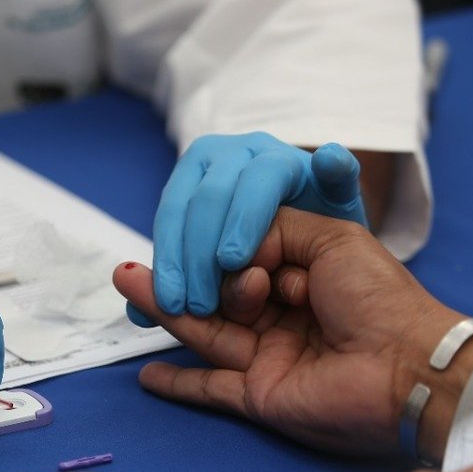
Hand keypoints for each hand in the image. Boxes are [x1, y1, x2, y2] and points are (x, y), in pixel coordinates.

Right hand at [114, 207, 472, 455]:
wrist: (406, 367)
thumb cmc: (379, 297)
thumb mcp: (333, 238)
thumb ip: (277, 228)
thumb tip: (231, 248)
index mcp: (304, 277)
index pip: (246, 254)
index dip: (227, 245)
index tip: (230, 246)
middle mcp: (283, 316)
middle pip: (219, 291)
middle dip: (185, 271)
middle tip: (148, 257)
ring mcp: (267, 356)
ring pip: (204, 330)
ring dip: (165, 306)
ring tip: (125, 278)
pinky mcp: (257, 394)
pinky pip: (209, 388)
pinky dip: (177, 384)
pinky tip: (146, 374)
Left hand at [135, 132, 366, 321]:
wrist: (315, 248)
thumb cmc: (254, 261)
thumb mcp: (208, 272)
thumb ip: (178, 288)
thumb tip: (137, 314)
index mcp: (198, 172)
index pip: (173, 212)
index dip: (169, 259)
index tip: (171, 303)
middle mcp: (236, 157)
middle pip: (208, 196)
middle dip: (198, 252)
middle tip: (200, 301)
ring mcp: (283, 160)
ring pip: (258, 179)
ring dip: (242, 221)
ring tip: (234, 263)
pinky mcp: (328, 175)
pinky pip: (335, 168)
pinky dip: (333, 164)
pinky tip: (328, 164)